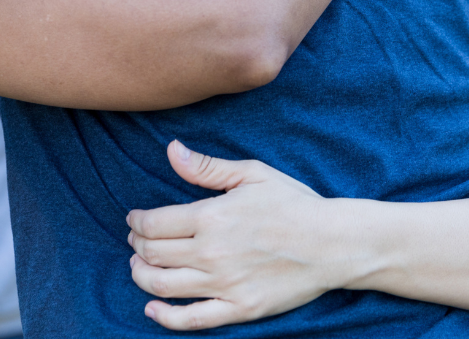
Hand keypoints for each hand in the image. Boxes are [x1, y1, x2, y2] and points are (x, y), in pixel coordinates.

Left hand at [126, 141, 343, 330]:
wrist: (333, 243)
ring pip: (161, 285)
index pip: (153, 223)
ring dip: (141, 275)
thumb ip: (208, 167)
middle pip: (152, 253)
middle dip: (137, 245)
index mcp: (212, 216)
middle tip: (138, 241)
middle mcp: (211, 252)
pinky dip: (164, 316)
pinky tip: (152, 308)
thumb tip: (171, 151)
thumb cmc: (295, 203)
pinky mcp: (238, 309)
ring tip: (140, 266)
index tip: (135, 220)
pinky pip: (190, 319)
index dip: (136, 222)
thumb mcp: (253, 174)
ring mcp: (224, 284)